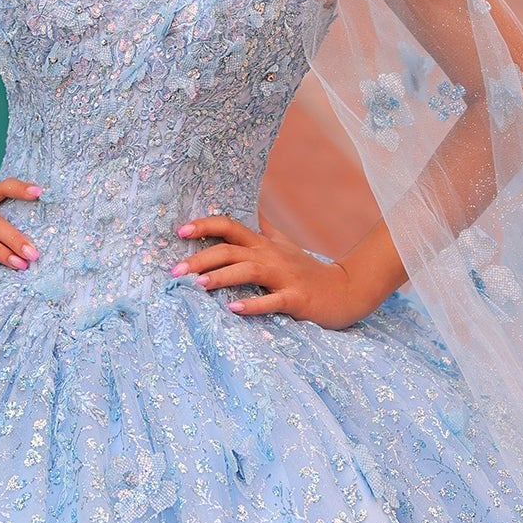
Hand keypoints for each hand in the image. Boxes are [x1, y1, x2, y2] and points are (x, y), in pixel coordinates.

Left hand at [170, 212, 395, 328]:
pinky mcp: (297, 298)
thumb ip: (266, 230)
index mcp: (264, 244)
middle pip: (231, 249)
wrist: (347, 290)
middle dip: (201, 257)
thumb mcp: (285, 246)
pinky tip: (234, 309)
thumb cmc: (309, 271)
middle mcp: (271, 256)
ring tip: (198, 285)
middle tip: (174, 270)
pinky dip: (253, 305)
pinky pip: (273, 300)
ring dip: (221, 277)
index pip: (230, 227)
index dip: (205, 225)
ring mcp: (285, 276)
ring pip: (248, 271)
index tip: (180, 231)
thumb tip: (251, 213)